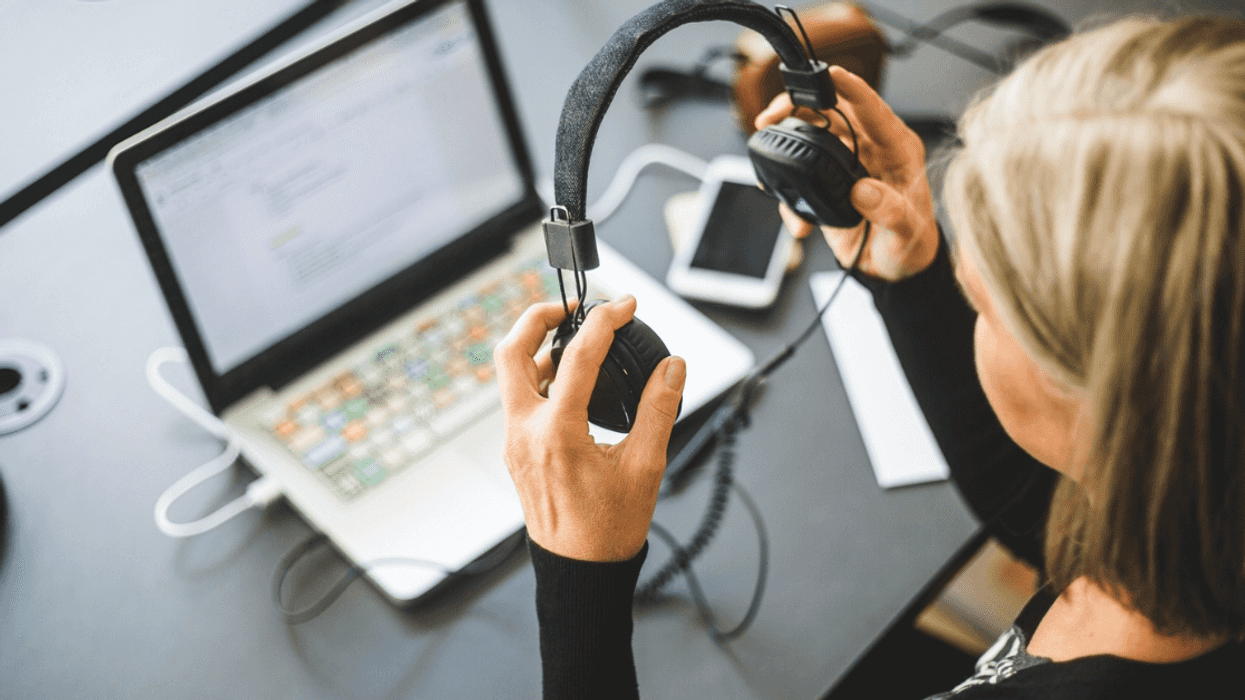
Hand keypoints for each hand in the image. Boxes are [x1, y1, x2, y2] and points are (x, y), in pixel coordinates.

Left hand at [494, 296, 685, 561]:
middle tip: (570, 307)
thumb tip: (672, 367)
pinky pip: (517, 399)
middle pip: (512, 352)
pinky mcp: (516, 451)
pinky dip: (537, 377)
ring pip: (510, 376)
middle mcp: (526, 433)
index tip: (625, 307)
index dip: (605, 321)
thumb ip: (659, 409)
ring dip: (535, 347)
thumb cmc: (609, 529)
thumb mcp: (645, 466)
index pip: (578, 357)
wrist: (580, 570)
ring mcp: (515, 442)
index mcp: (558, 434)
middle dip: (538, 318)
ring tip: (572, 339)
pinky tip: (567, 379)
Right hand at [755, 65, 939, 281]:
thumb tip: (864, 191)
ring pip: (812, 134)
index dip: (851, 88)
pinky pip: (802, 173)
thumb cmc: (910, 244)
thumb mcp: (906, 231)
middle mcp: (870, 149)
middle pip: (833, 112)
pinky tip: (795, 217)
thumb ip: (889, 210)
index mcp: (896, 150)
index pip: (874, 110)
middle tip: (774, 113)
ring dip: (787, 136)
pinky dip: (789, 191)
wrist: (894, 269)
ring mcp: (847, 163)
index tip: (831, 74)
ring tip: (767, 141)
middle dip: (800, 105)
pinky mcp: (828, 182)